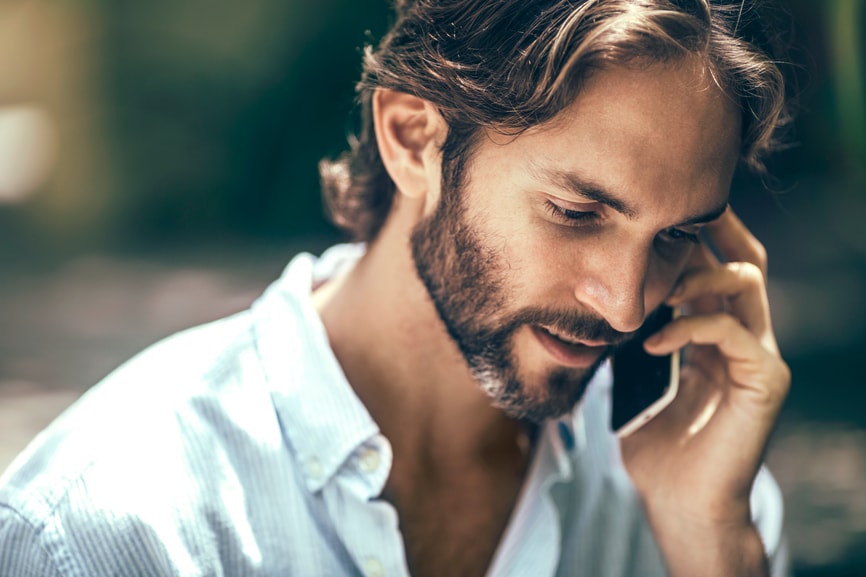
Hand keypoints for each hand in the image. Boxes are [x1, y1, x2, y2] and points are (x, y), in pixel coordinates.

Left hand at [619, 207, 789, 575]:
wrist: (679, 501)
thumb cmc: (656, 446)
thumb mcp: (638, 380)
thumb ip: (634, 340)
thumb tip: (598, 302)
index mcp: (718, 335)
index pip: (718, 268)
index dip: (695, 239)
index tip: (654, 218)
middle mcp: (745, 338)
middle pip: (744, 261)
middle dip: (711, 232)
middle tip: (669, 216)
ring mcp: (759, 357)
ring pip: (744, 284)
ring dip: (696, 276)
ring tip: (653, 290)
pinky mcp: (765, 380)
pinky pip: (731, 331)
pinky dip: (689, 327)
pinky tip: (652, 343)